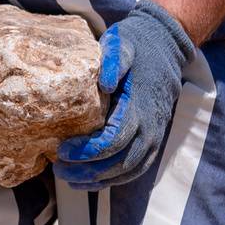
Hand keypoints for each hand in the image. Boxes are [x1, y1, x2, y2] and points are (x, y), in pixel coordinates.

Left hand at [55, 1, 196, 190]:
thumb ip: (113, 60)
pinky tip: (92, 181)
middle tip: (59, 170)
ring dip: (100, 180)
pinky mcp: (153, 139)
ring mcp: (154, 136)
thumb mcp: (122, 43)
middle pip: (119, 162)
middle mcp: (150, 127)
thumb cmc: (137, 47)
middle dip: (88, 170)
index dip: (87, 151)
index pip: (113, 140)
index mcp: (139, 107)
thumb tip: (102, 84)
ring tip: (70, 179)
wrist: (165, 48)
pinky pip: (136, 168)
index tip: (62, 150)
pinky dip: (114, 178)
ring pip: (128, 170)